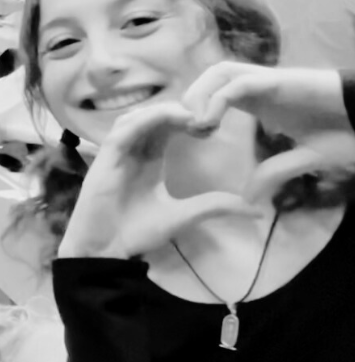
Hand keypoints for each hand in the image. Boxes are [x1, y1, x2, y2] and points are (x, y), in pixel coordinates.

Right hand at [58, 101, 259, 259]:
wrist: (105, 251)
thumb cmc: (137, 233)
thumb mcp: (184, 216)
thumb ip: (215, 207)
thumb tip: (257, 211)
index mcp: (149, 161)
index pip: (167, 128)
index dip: (187, 120)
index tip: (213, 125)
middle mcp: (133, 152)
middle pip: (153, 117)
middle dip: (178, 111)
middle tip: (206, 113)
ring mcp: (117, 153)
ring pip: (137, 118)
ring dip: (162, 111)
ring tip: (190, 114)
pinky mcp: (105, 157)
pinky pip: (124, 130)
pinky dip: (145, 120)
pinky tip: (168, 119)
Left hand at [182, 62, 354, 203]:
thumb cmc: (348, 133)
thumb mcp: (304, 159)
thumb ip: (275, 173)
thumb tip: (249, 198)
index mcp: (259, 101)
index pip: (215, 91)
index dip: (197, 109)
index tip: (193, 136)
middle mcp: (258, 86)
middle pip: (210, 77)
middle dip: (191, 98)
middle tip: (189, 130)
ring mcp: (268, 80)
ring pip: (219, 72)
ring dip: (200, 95)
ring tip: (198, 125)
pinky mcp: (278, 80)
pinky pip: (237, 83)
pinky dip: (216, 100)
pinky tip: (210, 122)